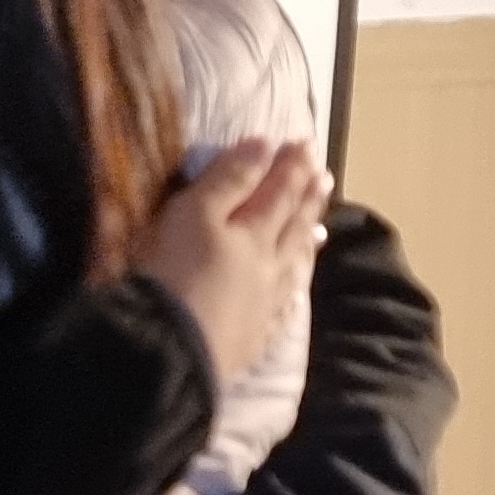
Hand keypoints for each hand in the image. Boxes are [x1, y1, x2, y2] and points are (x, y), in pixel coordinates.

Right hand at [140, 138, 325, 378]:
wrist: (170, 350)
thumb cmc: (173, 272)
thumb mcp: (193, 214)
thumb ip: (229, 180)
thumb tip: (264, 146)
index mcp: (254, 233)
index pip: (278, 192)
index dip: (290, 167)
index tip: (306, 144)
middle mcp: (268, 266)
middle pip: (293, 227)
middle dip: (307, 199)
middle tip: (324, 177)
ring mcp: (264, 304)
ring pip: (293, 267)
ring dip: (306, 243)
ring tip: (320, 229)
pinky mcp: (251, 336)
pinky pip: (281, 308)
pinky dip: (291, 293)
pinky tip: (295, 293)